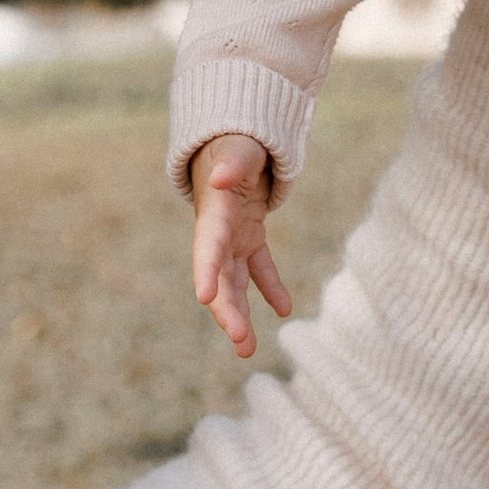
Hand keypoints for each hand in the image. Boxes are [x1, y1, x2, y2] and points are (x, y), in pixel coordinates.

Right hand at [190, 131, 291, 359]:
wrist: (231, 139)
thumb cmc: (234, 141)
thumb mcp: (237, 147)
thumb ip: (233, 162)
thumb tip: (221, 176)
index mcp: (213, 211)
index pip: (207, 246)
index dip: (205, 271)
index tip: (204, 298)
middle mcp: (218, 232)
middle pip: (219, 277)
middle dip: (227, 310)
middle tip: (240, 341)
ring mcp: (232, 238)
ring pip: (234, 283)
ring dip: (240, 314)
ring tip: (247, 350)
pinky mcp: (247, 237)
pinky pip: (259, 268)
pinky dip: (270, 288)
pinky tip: (284, 311)